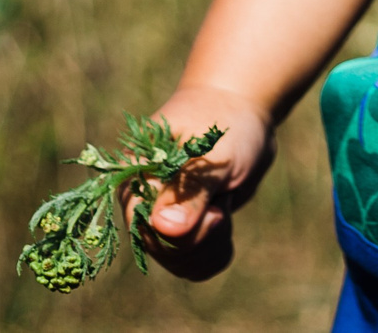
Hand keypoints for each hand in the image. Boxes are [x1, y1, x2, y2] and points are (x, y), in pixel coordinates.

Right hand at [122, 85, 275, 279]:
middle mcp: (140, 203)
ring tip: (222, 202)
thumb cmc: (227, 124)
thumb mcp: (217, 153)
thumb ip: (192, 190)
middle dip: (204, 235)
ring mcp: (158, 220)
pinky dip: (215, 250)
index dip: (187, 233)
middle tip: (223, 201)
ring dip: (212, 241)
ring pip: (181, 262)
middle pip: (164, 251)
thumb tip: (163, 228)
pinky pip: (193, 264)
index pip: (147, 230)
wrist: (241, 112)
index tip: (217, 213)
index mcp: (136, 177)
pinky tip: (222, 220)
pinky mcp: (178, 232)